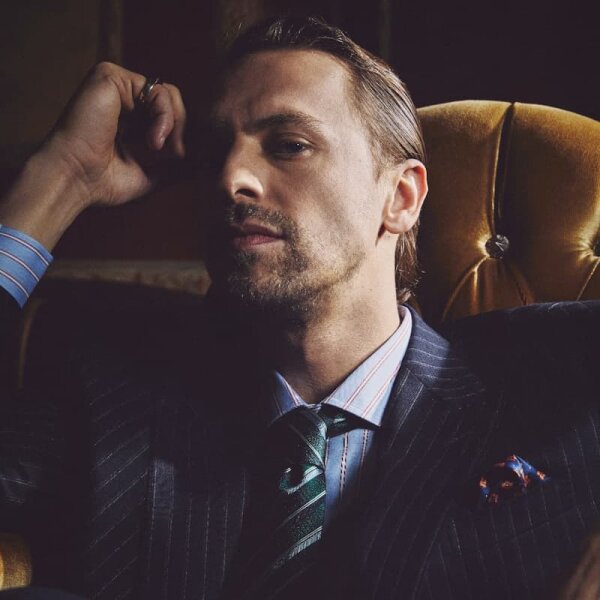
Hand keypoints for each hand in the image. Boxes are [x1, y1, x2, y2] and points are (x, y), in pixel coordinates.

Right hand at [0, 62, 185, 248]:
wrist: (75, 180)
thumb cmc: (105, 182)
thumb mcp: (152, 174)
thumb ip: (176, 164)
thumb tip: (205, 160)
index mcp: (129, 117)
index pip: (171, 115)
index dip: (183, 136)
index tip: (183, 161)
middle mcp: (122, 98)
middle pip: (175, 103)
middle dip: (182, 132)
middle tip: (175, 157)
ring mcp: (116, 85)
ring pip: (170, 96)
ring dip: (174, 126)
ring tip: (159, 149)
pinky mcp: (110, 77)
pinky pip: (158, 91)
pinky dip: (163, 117)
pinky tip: (153, 140)